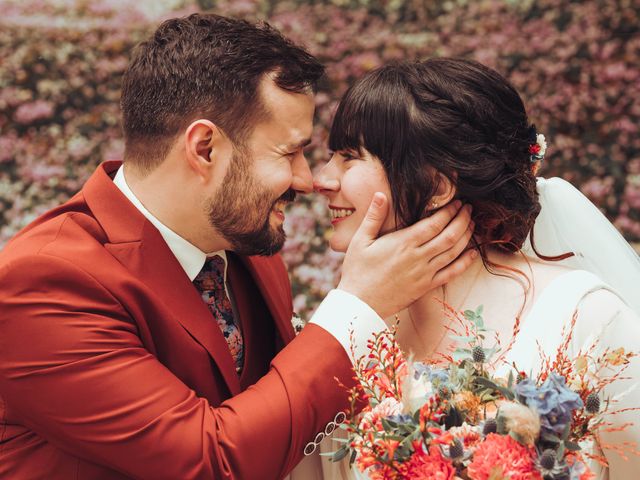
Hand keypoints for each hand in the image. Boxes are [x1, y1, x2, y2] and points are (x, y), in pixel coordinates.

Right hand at [338, 192, 475, 318]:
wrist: (359, 304)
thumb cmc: (357, 271)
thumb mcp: (360, 240)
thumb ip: (373, 216)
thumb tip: (380, 194)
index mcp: (403, 243)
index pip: (434, 223)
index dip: (449, 211)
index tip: (456, 202)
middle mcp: (417, 257)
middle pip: (449, 235)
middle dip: (462, 220)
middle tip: (468, 209)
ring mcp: (424, 274)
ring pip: (453, 252)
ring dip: (466, 237)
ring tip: (472, 224)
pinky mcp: (426, 287)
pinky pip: (451, 274)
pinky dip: (464, 263)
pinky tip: (472, 254)